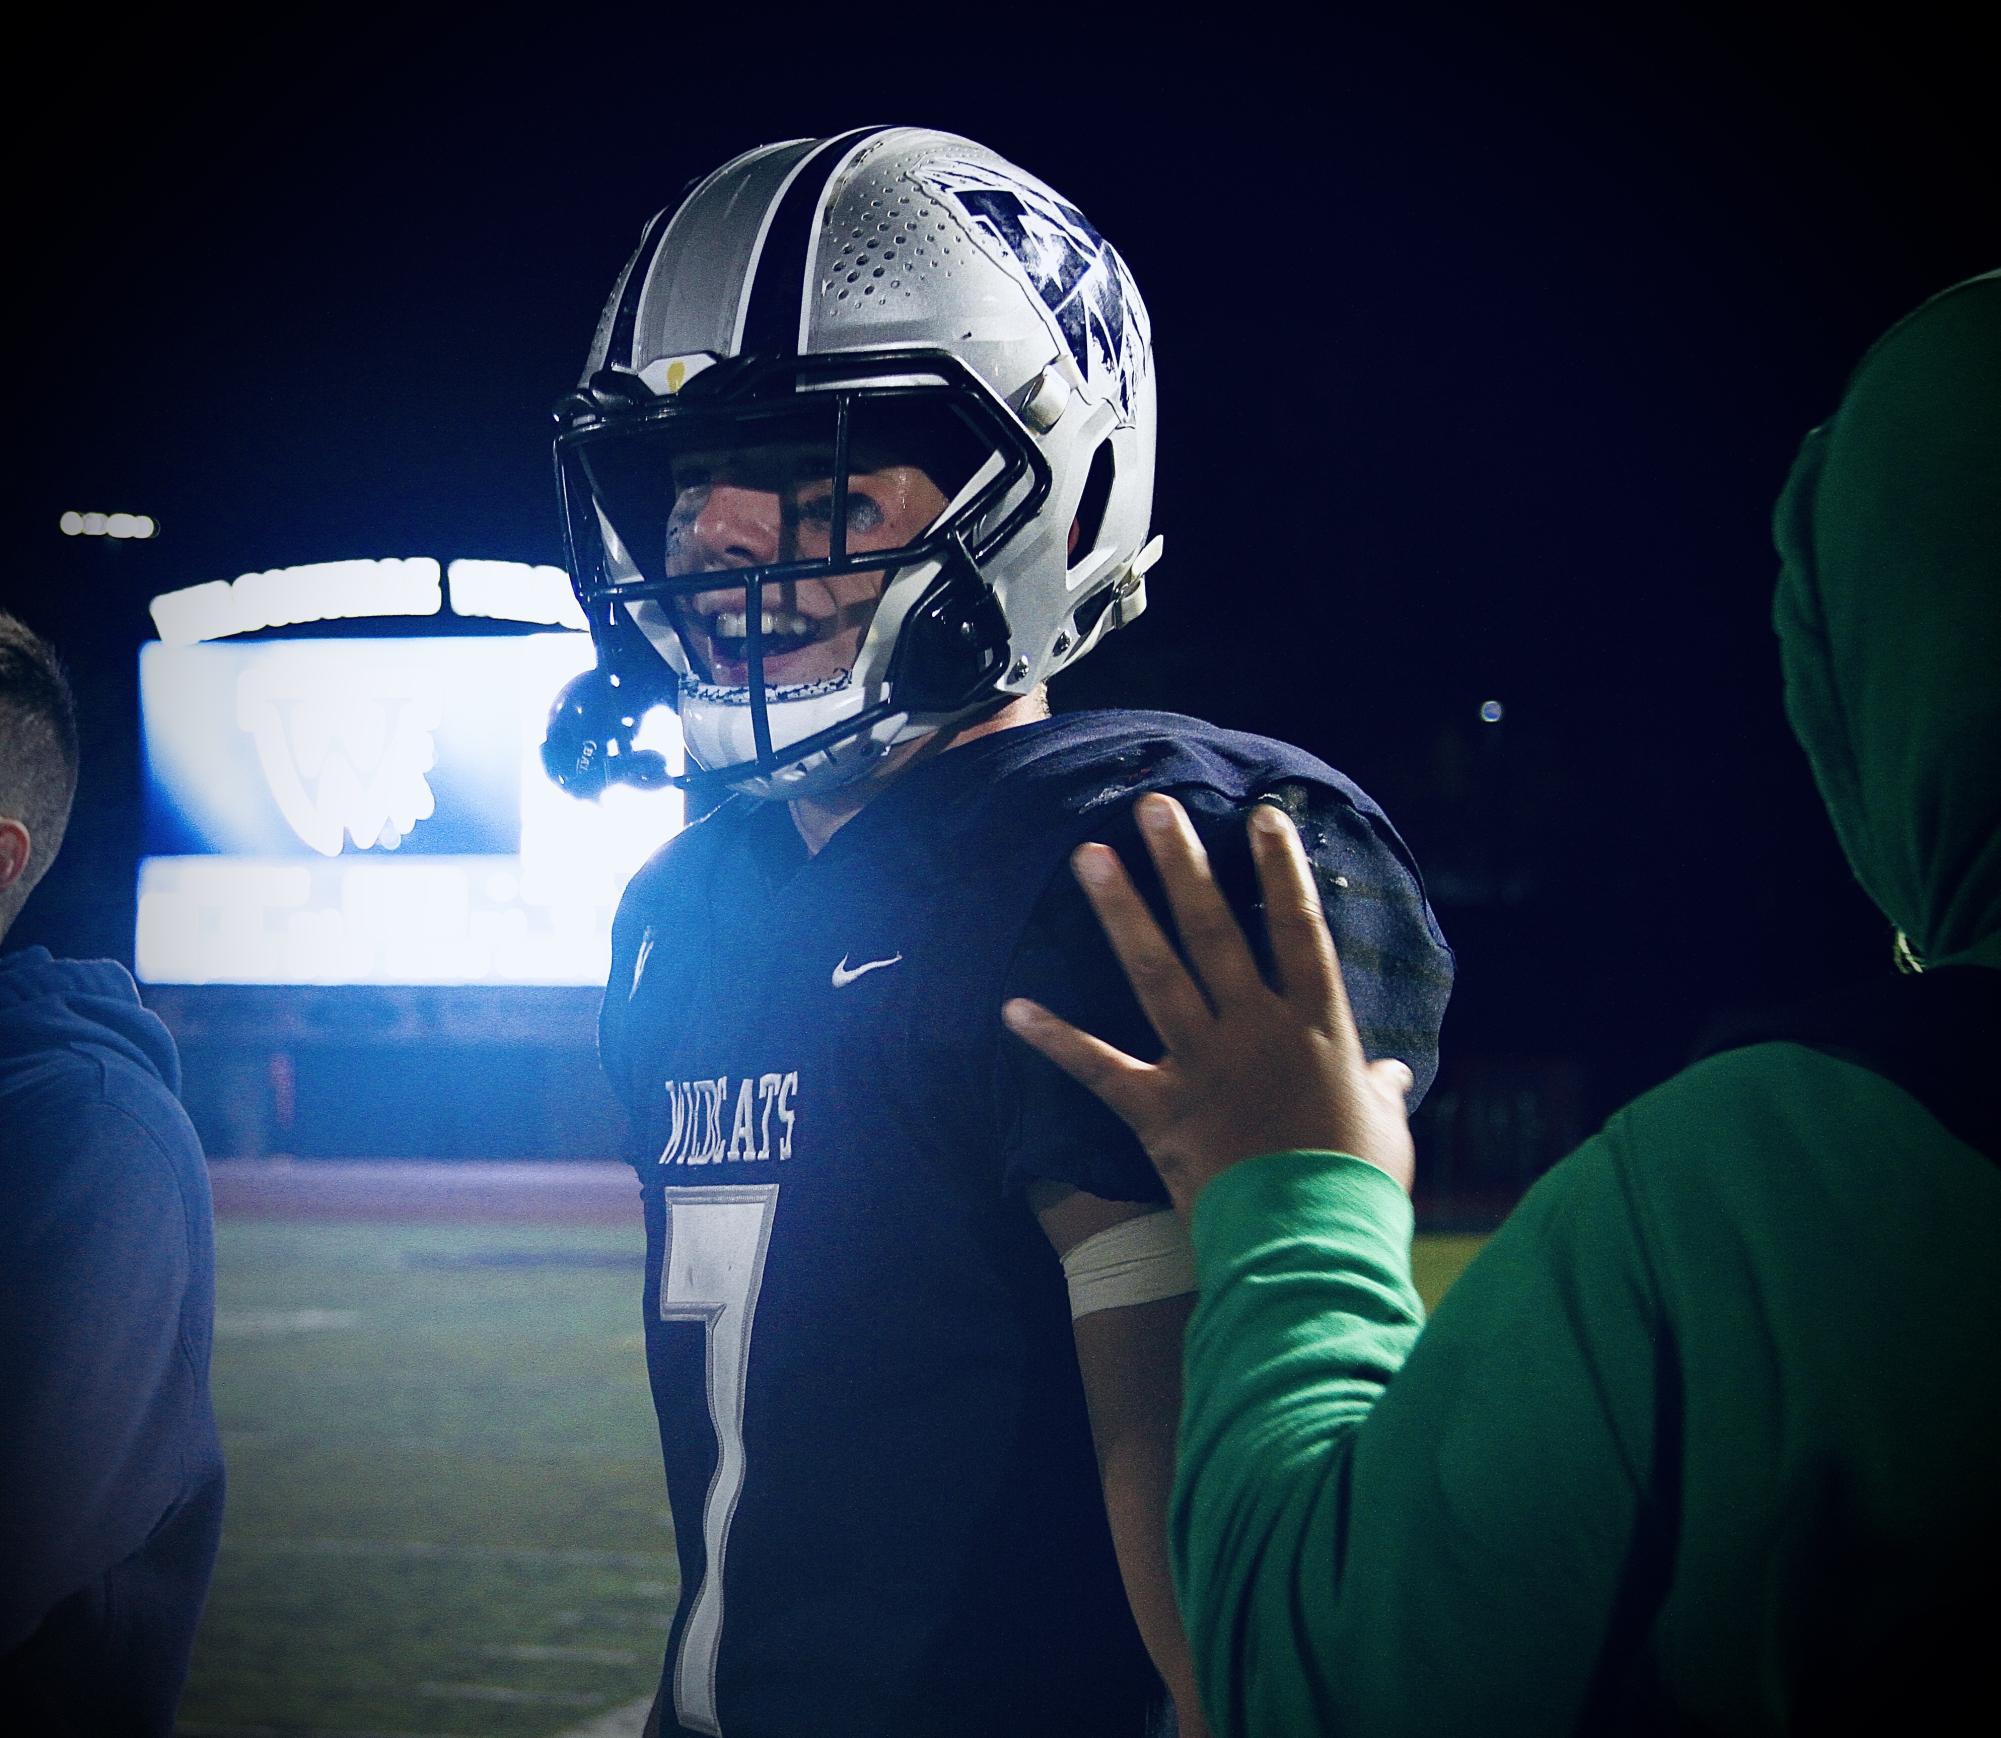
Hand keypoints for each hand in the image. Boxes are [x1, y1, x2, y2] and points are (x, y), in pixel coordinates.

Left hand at [1003, 793, 1415, 1213]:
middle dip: (1183, 863)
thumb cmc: (1357, 1189)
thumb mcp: (1386, 1129)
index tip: (1262, 816)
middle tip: (1152, 807)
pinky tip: (1012, 1008)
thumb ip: (1381, 1090)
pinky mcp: (1161, 1113)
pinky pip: (1099, 1069)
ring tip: (1089, 857)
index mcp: (1319, 1028)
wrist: (1313, 1247)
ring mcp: (1205, 1066)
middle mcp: (1257, 1031)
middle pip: (1215, 929)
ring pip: (1156, 972)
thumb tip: (1390, 1074)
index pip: (1300, 930)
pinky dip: (1055, 1040)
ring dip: (1120, 911)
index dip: (1282, 870)